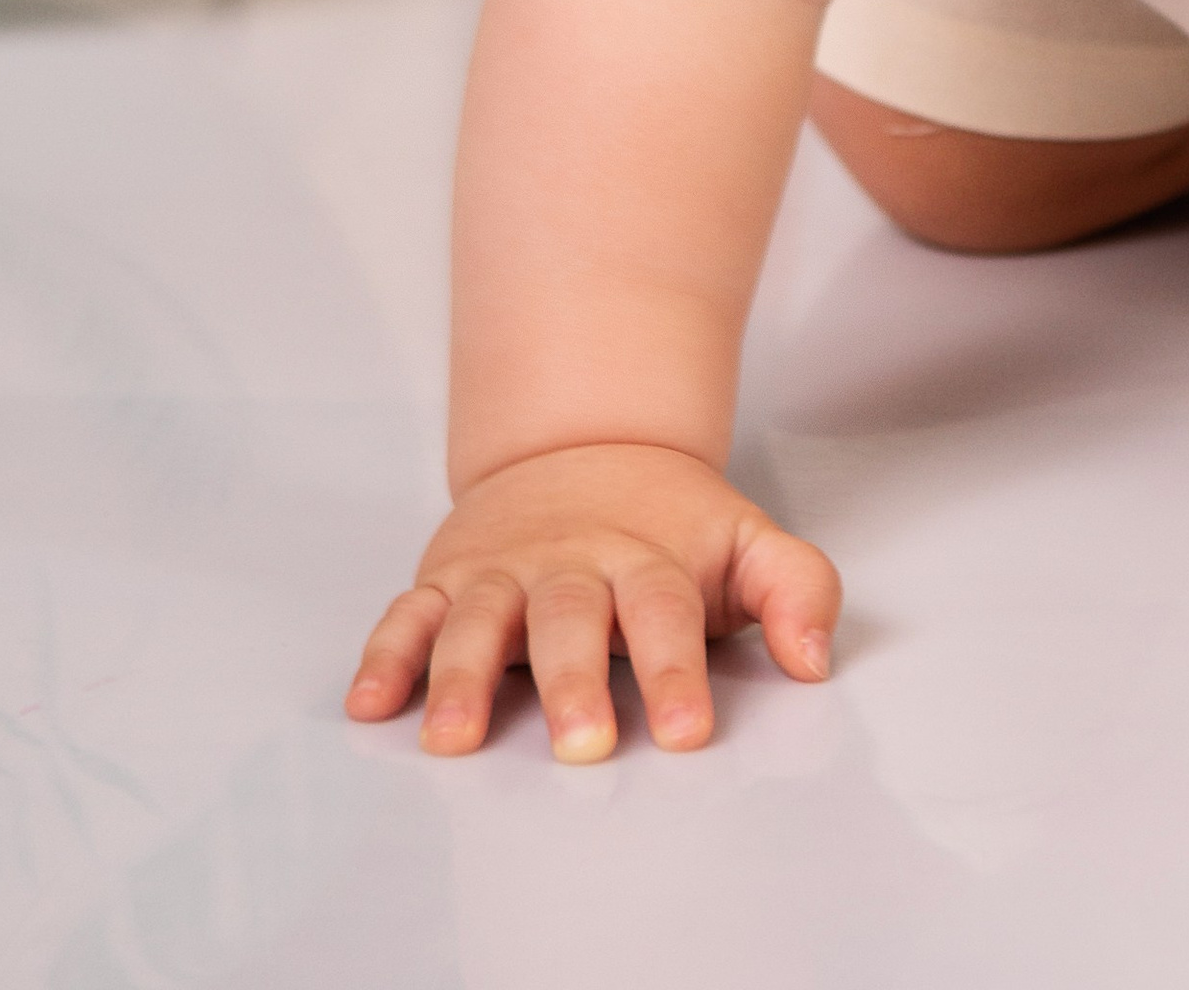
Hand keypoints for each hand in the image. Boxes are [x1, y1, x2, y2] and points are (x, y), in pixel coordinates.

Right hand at [346, 443, 839, 760]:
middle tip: (582, 746)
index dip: (675, 671)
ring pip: (479, 618)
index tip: (687, 734)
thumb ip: (796, 590)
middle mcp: (569, 563)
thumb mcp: (745, 542)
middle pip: (570, 617)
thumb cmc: (668, 524)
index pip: (663, 610)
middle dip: (573, 682)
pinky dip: (386, 654)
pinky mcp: (448, 578)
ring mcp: (504, 570)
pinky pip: (408, 613)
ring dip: (462, 677)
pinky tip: (371, 703)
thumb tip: (816, 659)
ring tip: (454, 737)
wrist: (584, 443)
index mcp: (645, 558)